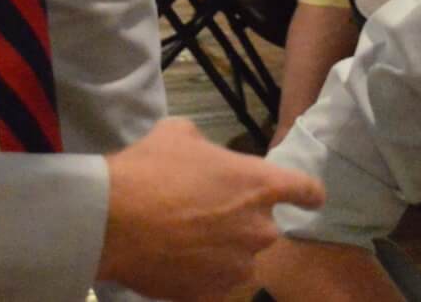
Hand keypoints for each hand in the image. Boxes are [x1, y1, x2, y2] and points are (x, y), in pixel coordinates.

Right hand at [99, 118, 324, 300]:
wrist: (112, 220)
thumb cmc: (150, 169)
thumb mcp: (179, 134)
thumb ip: (204, 144)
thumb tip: (200, 151)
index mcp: (260, 185)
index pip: (307, 190)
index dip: (307, 194)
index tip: (308, 199)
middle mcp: (259, 229)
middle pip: (266, 227)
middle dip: (244, 222)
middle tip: (208, 214)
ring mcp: (237, 266)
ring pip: (241, 259)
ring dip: (224, 251)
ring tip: (187, 241)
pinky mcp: (212, 292)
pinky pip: (216, 283)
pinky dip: (202, 274)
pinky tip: (176, 261)